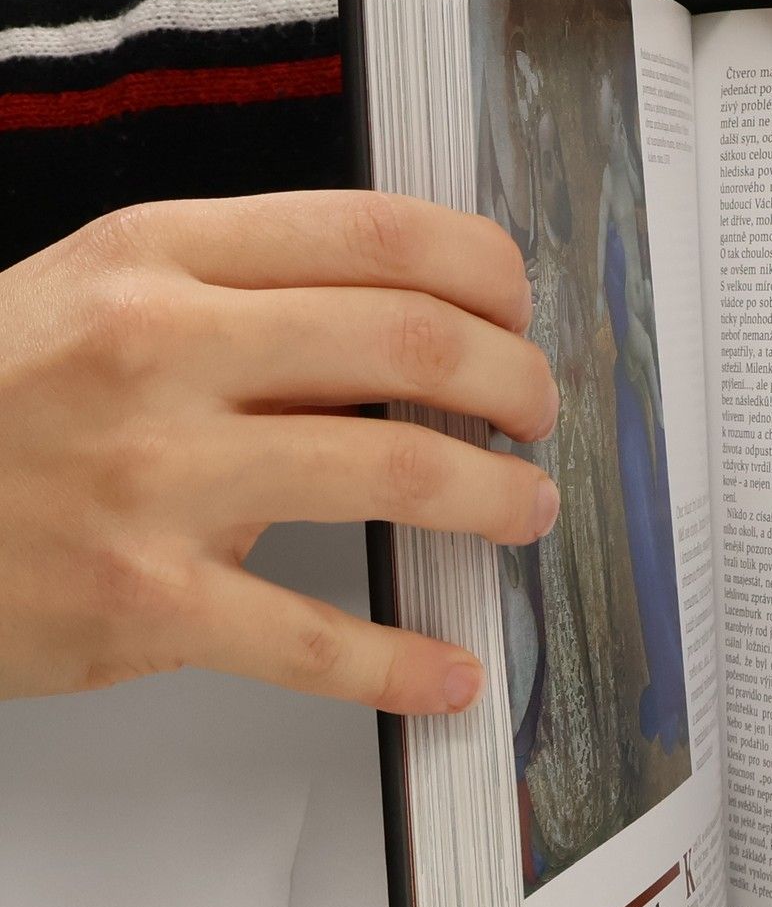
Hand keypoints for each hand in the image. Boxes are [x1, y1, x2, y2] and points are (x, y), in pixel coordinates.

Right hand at [0, 192, 558, 712]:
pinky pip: (319, 641)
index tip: (519, 315)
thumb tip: (409, 331)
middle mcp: (162, 350)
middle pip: (418, 346)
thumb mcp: (96, 296)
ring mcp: (154, 480)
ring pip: (400, 479)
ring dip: (500, 502)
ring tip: (526, 512)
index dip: (491, 276)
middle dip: (519, 386)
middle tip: (540, 418)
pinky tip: (451, 673)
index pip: (381, 233)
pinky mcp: (145, 602)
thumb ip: (241, 298)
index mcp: (159, 257)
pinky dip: (406, 664)